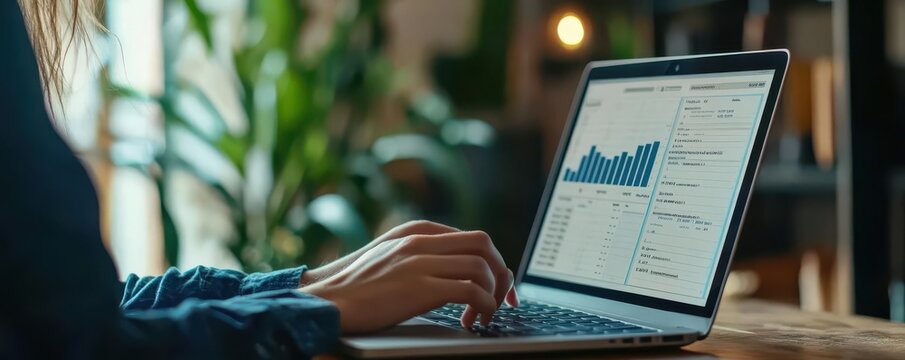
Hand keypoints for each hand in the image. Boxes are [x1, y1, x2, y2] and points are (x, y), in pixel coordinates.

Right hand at [299, 230, 518, 333]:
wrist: (328, 300)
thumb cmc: (357, 286)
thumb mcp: (392, 257)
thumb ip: (420, 254)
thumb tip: (455, 269)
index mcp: (417, 231)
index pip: (472, 237)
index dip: (493, 261)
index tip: (499, 286)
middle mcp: (421, 241)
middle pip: (484, 245)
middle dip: (501, 273)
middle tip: (503, 300)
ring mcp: (420, 262)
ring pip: (482, 267)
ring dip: (492, 294)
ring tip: (484, 315)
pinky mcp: (420, 288)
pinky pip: (471, 292)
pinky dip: (483, 307)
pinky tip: (473, 321)